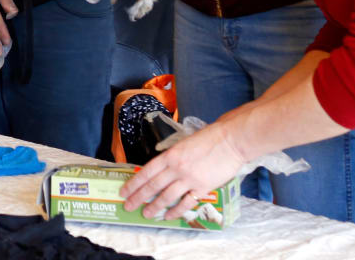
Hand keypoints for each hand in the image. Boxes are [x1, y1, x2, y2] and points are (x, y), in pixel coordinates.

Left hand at [121, 120, 247, 219]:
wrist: (230, 141)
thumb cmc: (208, 139)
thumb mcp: (183, 144)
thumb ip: (171, 157)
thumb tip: (162, 170)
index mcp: (169, 155)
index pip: (146, 172)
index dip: (133, 184)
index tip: (124, 191)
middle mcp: (176, 168)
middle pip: (152, 186)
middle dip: (138, 198)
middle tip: (128, 206)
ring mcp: (189, 179)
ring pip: (166, 196)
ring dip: (154, 207)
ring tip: (146, 214)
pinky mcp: (203, 188)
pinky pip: (186, 203)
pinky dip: (176, 211)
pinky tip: (168, 216)